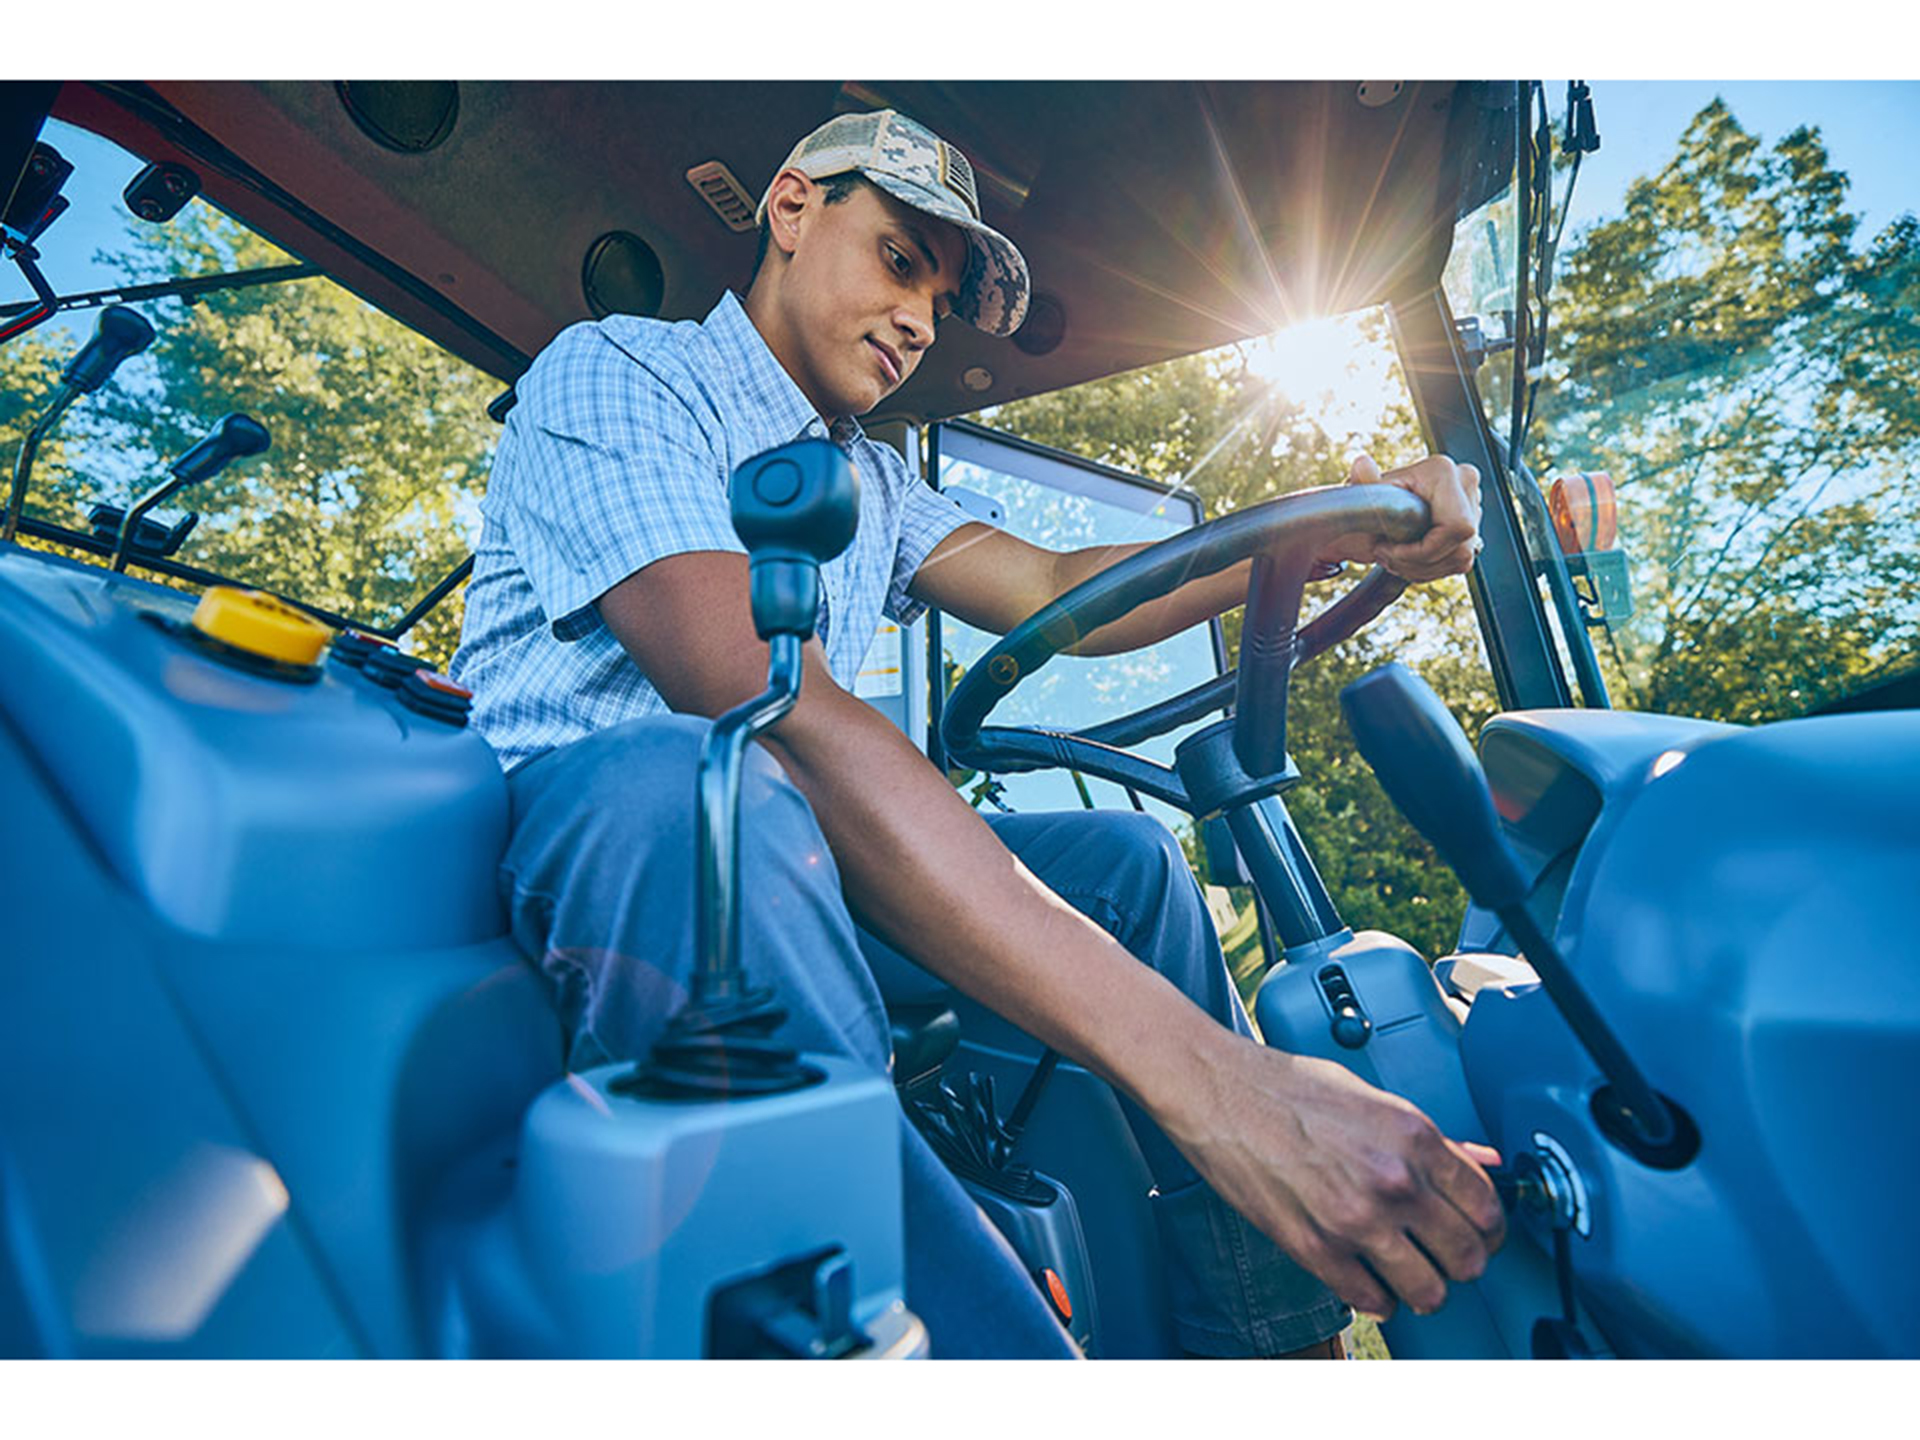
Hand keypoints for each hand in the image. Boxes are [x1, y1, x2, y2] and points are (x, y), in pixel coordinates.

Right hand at [1161, 1037, 1505, 1320]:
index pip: (1488, 1207)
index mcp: (1413, 1137)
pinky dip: (1377, 1297)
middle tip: (1444, 1254)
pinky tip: (1369, 1277)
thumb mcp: (1371, 1097)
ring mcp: (1355, 1220)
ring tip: (1409, 1273)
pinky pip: (1373, 1301)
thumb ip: (1431, 1139)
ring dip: (1424, 1288)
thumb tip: (1481, 1162)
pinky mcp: (1315, 1249)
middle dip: (1461, 1261)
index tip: (1479, 1231)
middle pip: (1468, 1257)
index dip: (1489, 1227)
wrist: (1217, 1092)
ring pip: (1429, 1291)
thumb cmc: (1285, 1086)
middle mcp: (1393, 1181)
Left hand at [1319, 452, 1482, 583]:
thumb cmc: (1376, 494)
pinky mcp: (1472, 529)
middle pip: (1458, 547)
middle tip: (1388, 558)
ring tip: (1395, 561)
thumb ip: (1365, 481)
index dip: (1424, 549)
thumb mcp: (1368, 490)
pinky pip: (1460, 561)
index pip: (1454, 526)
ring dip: (1423, 568)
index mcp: (1445, 473)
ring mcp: (1474, 508)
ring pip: (1461, 558)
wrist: (1385, 500)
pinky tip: (1410, 562)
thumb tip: (1361, 465)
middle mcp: (1466, 486)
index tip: (1392, 551)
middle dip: (1419, 562)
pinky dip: (1432, 568)